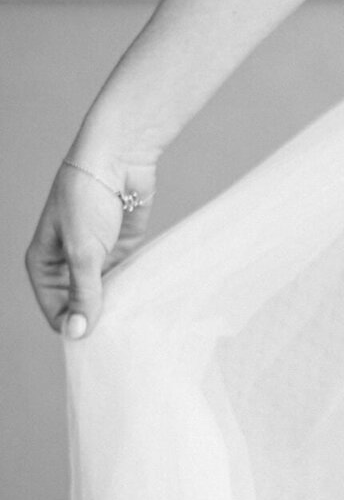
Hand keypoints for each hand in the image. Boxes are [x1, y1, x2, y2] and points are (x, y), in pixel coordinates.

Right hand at [24, 151, 156, 339]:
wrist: (119, 157)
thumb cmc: (88, 196)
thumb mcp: (83, 252)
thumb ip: (83, 294)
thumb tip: (76, 333)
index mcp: (43, 262)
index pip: (55, 309)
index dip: (73, 326)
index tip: (97, 343)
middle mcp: (66, 263)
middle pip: (79, 305)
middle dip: (96, 318)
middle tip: (119, 336)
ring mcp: (94, 257)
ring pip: (104, 294)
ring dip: (116, 306)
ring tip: (134, 324)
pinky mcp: (120, 249)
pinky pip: (125, 279)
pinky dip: (132, 289)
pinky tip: (145, 304)